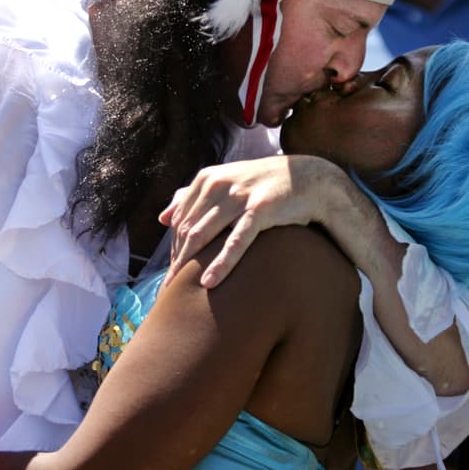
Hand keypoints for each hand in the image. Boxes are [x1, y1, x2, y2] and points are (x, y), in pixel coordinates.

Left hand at [160, 155, 338, 287]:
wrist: (307, 179)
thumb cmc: (262, 186)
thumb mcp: (225, 185)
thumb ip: (192, 197)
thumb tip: (161, 218)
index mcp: (206, 179)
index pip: (179, 219)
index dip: (173, 248)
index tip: (172, 272)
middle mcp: (218, 184)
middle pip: (187, 229)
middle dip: (176, 260)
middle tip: (168, 289)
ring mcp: (239, 196)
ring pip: (203, 235)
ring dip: (188, 264)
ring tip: (178, 290)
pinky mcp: (259, 210)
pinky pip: (236, 241)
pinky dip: (221, 263)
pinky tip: (209, 282)